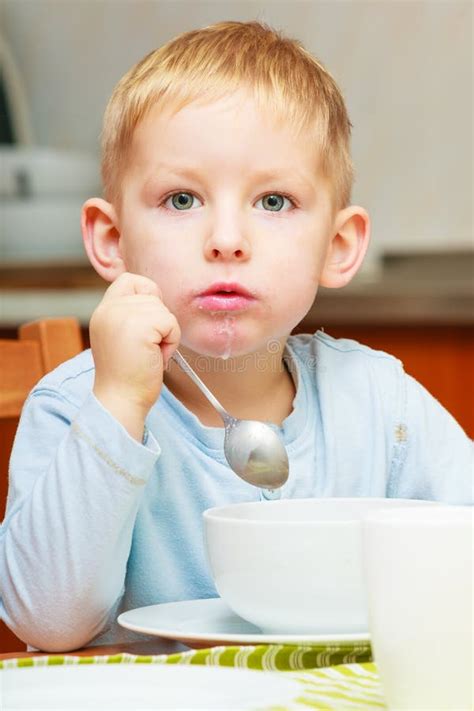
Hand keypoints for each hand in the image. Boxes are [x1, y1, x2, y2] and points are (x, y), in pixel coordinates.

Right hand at [90, 272, 180, 439]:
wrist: (121, 401)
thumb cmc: (127, 376)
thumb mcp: (121, 336)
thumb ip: (130, 315)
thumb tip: (156, 300)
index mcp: (103, 311)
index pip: (130, 280)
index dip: (147, 295)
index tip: (148, 323)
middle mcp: (109, 309)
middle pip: (152, 295)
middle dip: (159, 322)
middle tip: (146, 349)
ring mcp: (122, 316)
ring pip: (164, 310)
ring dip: (166, 334)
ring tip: (149, 354)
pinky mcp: (140, 327)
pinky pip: (171, 323)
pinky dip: (171, 341)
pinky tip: (155, 358)